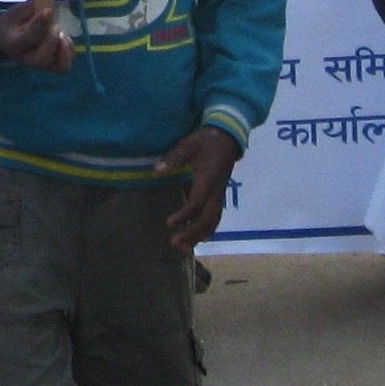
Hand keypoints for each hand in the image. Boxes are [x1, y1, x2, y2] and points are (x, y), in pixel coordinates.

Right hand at [0, 0, 76, 70]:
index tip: (48, 10)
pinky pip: (64, 65)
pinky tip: (63, 38)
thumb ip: (31, 5)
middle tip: (55, 26)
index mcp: (14, 43)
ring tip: (61, 33)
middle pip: (41, 58)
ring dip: (63, 48)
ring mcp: (40, 64)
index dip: (39, 24)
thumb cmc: (12, 24)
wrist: (3, 40)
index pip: (28, 38)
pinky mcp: (51, 66)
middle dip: (51, 41)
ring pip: (57, 66)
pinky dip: (68, 51)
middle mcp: (26, 58)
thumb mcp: (16, 11)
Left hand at [161, 127, 240, 251]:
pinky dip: (208, 229)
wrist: (227, 137)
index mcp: (208, 179)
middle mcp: (216, 190)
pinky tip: (198, 238)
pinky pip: (216, 216)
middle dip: (192, 232)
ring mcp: (220, 194)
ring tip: (184, 248)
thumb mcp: (188, 144)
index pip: (196, 203)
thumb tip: (157, 170)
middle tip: (175, 242)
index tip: (169, 223)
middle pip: (207, 218)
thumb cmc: (206, 140)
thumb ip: (173, 158)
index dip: (183, 215)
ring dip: (200, 235)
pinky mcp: (220, 195)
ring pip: (213, 220)